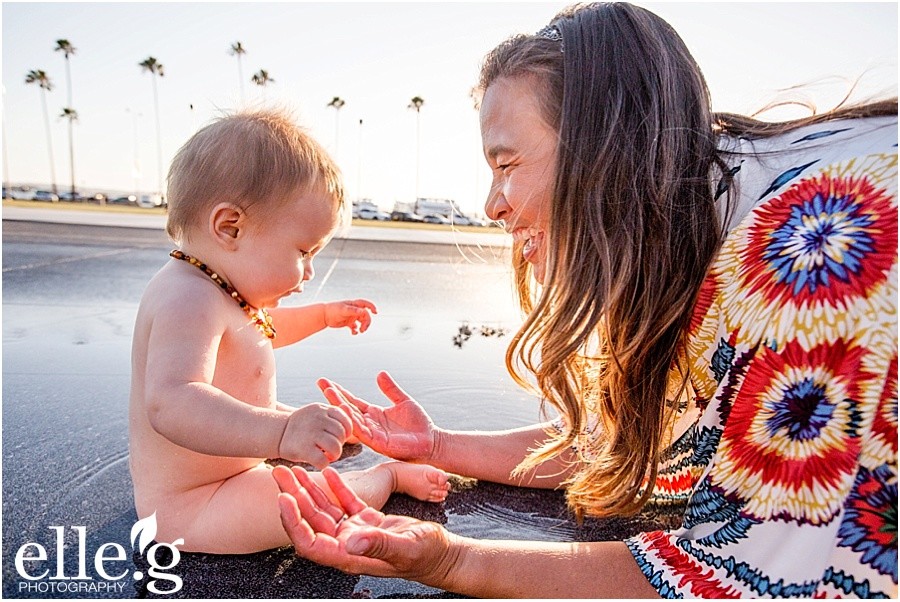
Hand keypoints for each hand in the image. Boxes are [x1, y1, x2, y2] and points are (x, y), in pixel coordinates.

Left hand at [273, 465, 455, 583]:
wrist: (442, 554)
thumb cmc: (426, 555)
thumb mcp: (405, 548)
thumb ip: (378, 545)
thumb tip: (350, 542)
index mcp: (348, 555)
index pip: (309, 542)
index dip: (293, 522)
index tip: (284, 499)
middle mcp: (346, 544)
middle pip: (310, 521)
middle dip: (293, 497)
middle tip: (279, 473)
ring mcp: (356, 533)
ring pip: (324, 509)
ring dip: (309, 489)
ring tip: (294, 468)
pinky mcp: (367, 521)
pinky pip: (346, 502)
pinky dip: (337, 486)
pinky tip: (331, 471)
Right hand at [279, 404, 351, 468]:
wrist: (277, 433)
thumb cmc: (303, 426)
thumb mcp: (317, 414)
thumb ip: (334, 414)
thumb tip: (350, 408)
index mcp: (322, 409)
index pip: (345, 419)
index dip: (346, 431)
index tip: (339, 437)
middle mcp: (317, 419)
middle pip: (341, 434)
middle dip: (339, 444)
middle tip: (331, 448)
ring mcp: (310, 433)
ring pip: (335, 447)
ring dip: (334, 455)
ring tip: (328, 456)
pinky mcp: (303, 449)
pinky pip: (323, 460)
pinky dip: (324, 464)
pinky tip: (319, 462)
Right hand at [317, 372, 436, 461]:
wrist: (431, 442)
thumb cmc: (418, 424)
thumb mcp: (403, 401)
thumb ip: (391, 389)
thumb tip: (380, 373)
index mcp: (373, 414)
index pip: (352, 401)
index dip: (340, 392)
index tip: (325, 381)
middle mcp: (369, 424)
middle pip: (347, 409)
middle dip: (334, 397)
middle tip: (322, 384)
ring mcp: (372, 434)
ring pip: (352, 420)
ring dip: (340, 408)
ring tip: (329, 394)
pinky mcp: (379, 443)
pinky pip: (363, 433)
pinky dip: (353, 423)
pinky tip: (345, 412)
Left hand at [324, 299, 376, 334]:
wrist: (324, 316)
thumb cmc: (332, 309)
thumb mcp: (343, 309)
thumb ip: (353, 310)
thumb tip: (362, 311)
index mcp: (354, 305)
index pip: (365, 304)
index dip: (371, 307)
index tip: (375, 312)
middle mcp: (354, 311)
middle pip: (365, 316)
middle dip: (366, 322)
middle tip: (363, 328)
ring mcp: (351, 317)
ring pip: (361, 322)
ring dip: (363, 327)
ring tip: (360, 331)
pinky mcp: (348, 323)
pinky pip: (355, 327)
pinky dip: (356, 330)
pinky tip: (354, 332)